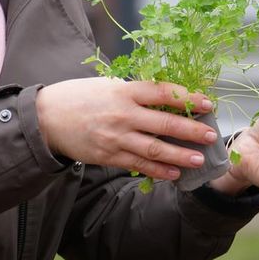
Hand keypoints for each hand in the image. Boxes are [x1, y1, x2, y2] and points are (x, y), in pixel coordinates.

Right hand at [36, 78, 216, 180]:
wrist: (47, 118)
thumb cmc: (80, 96)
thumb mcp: (108, 85)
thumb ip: (135, 93)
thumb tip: (167, 99)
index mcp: (125, 90)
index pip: (164, 93)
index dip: (188, 98)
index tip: (207, 103)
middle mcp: (123, 114)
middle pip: (165, 123)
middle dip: (191, 131)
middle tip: (211, 136)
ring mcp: (116, 137)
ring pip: (154, 149)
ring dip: (179, 156)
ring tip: (199, 160)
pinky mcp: (109, 156)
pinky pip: (138, 165)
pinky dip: (158, 171)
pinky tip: (174, 174)